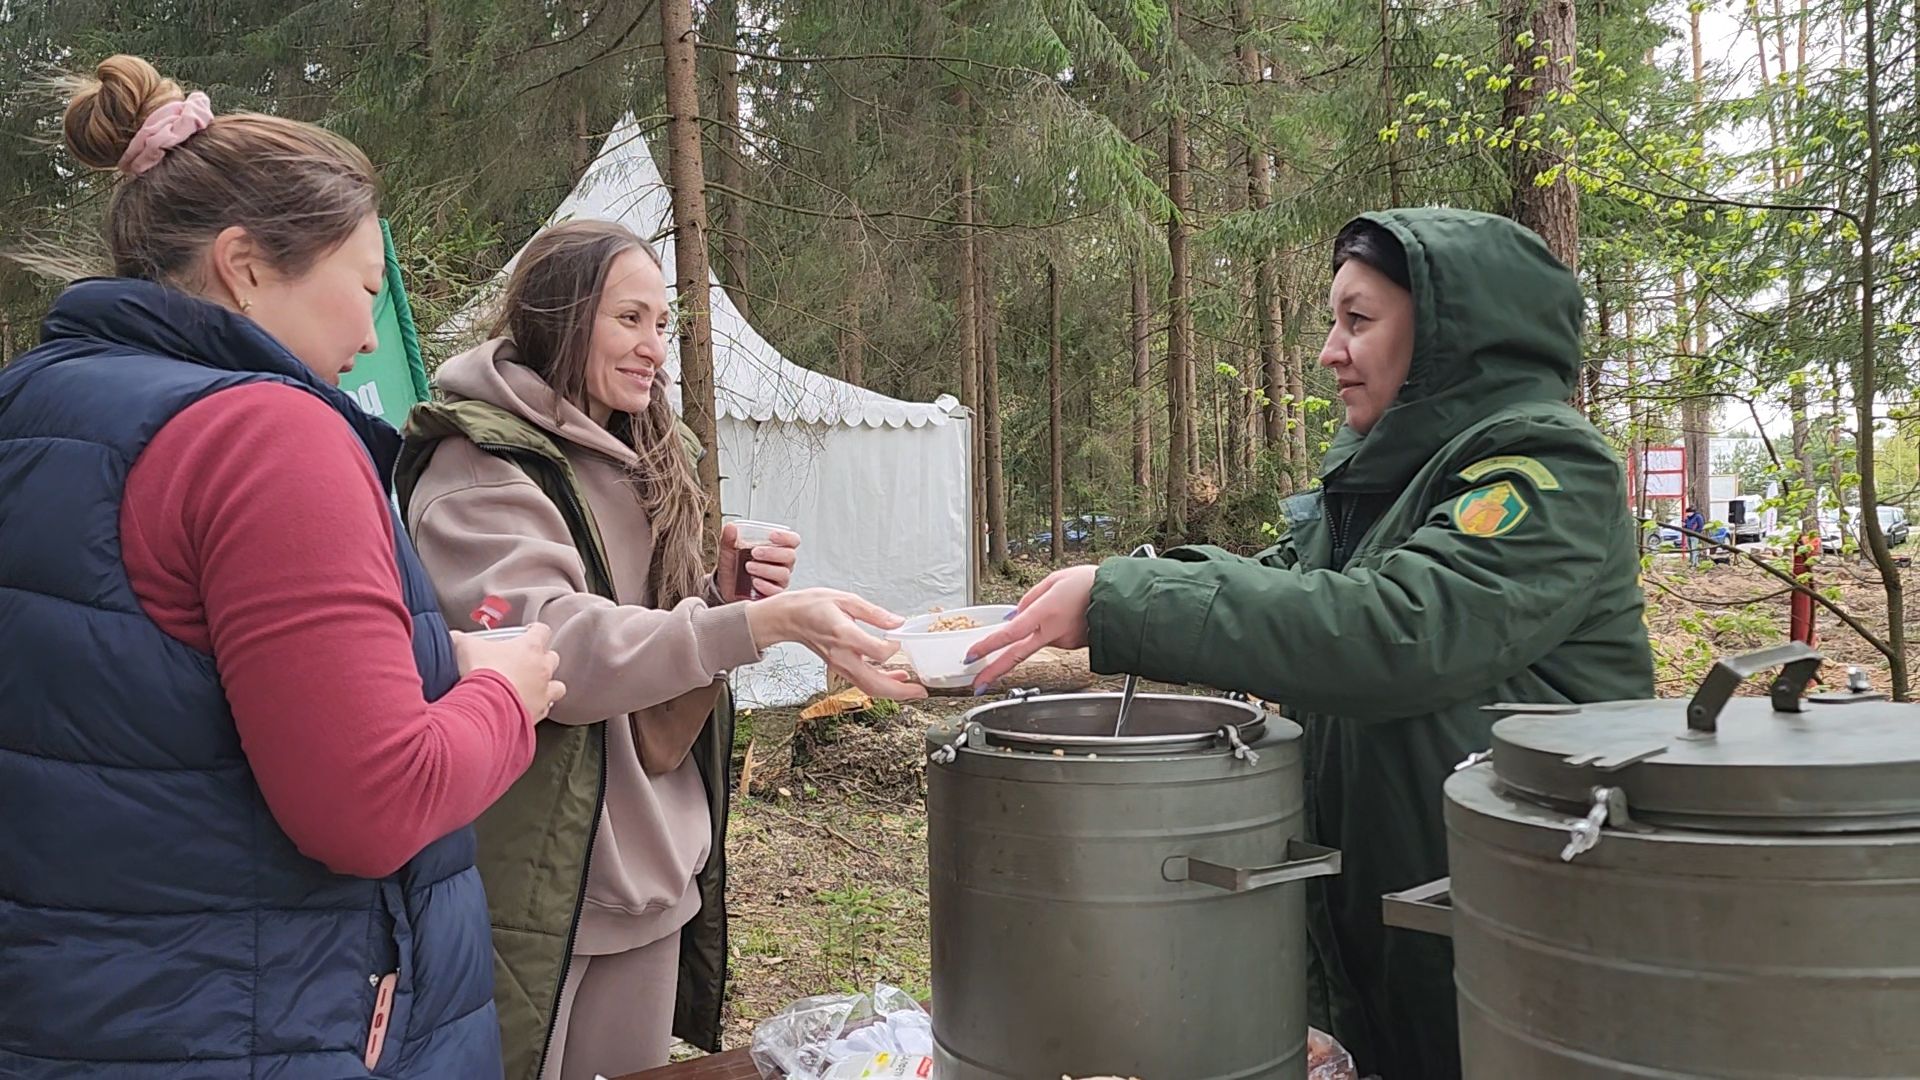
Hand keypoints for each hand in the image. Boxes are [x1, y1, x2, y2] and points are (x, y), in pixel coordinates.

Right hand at [452, 623, 567, 721]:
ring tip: (532, 687)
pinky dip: (538, 708)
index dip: (535, 631)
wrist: (484, 709)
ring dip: (547, 685)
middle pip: (553, 658)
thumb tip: (453, 637)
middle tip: (525, 662)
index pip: (543, 631)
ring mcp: (543, 693)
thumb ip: (461, 639)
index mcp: (530, 647)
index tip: (528, 633)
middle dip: (542, 659)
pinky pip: (545, 710)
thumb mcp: (465, 647)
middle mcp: (542, 669)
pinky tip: (525, 708)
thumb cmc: (481, 674)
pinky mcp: (538, 714)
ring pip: (557, 686)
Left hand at [717, 523, 801, 600]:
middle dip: (772, 553)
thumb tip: (730, 527)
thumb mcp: (729, 551)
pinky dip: (766, 586)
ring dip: (765, 569)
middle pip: (790, 556)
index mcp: (777, 549)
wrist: (726, 588)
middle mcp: (782, 564)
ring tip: (748, 567)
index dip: (786, 537)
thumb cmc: (733, 568)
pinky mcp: (773, 594)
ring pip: (783, 574)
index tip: (771, 536)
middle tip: (754, 552)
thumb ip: (729, 538)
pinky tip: (755, 582)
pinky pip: (776, 591)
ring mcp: (779, 581)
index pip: (793, 540)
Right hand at [745, 588, 927, 699]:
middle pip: (874, 684)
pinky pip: (862, 683)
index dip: (894, 648)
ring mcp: (840, 666)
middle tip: (921, 691)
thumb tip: (898, 622)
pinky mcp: (839, 669)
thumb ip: (874, 613)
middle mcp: (842, 656)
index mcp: (845, 635)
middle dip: (901, 691)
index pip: (877, 652)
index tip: (899, 637)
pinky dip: (881, 686)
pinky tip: (894, 678)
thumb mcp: (846, 599)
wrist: (789, 618)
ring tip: (913, 689)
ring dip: (893, 692)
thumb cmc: (813, 606)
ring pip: (869, 688)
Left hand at [965, 565, 1096, 690]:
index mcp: (1045, 613)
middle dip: (994, 671)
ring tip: (1061, 606)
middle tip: (977, 684)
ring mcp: (1063, 643)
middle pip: (1016, 656)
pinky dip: (1055, 628)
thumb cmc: (1092, 585)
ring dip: (1040, 628)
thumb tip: (1014, 615)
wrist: (1123, 599)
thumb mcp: (1055, 580)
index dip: (988, 646)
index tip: (972, 656)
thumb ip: (1030, 598)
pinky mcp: (1072, 646)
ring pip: (1039, 639)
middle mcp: (1052, 633)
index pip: (1009, 634)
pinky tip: (1069, 615)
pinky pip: (1055, 637)